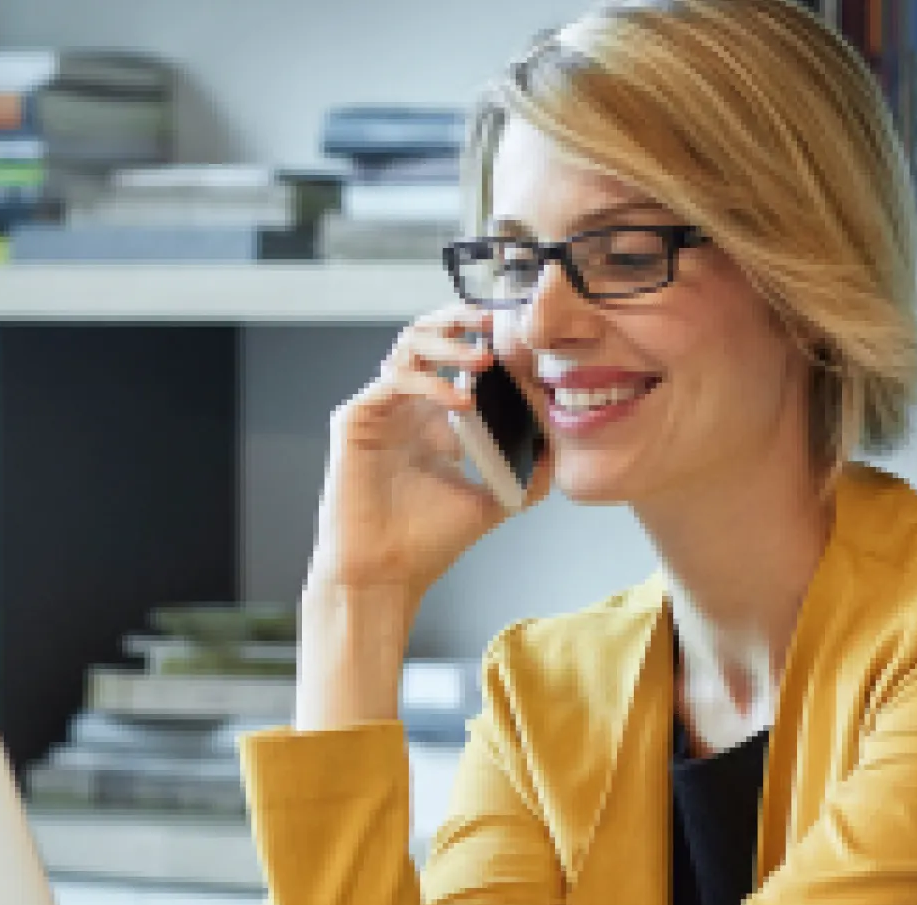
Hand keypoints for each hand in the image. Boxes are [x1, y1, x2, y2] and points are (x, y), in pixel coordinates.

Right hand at [308, 303, 549, 594]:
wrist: (385, 574)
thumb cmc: (428, 542)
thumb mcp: (492, 502)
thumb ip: (525, 475)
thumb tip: (560, 449)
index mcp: (435, 417)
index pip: (457, 357)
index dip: (484, 339)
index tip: (520, 334)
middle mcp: (407, 406)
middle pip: (428, 336)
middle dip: (461, 319)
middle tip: (496, 320)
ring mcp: (381, 410)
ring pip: (407, 347)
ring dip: (446, 342)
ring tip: (481, 356)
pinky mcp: (356, 420)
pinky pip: (392, 381)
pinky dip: (428, 382)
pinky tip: (459, 401)